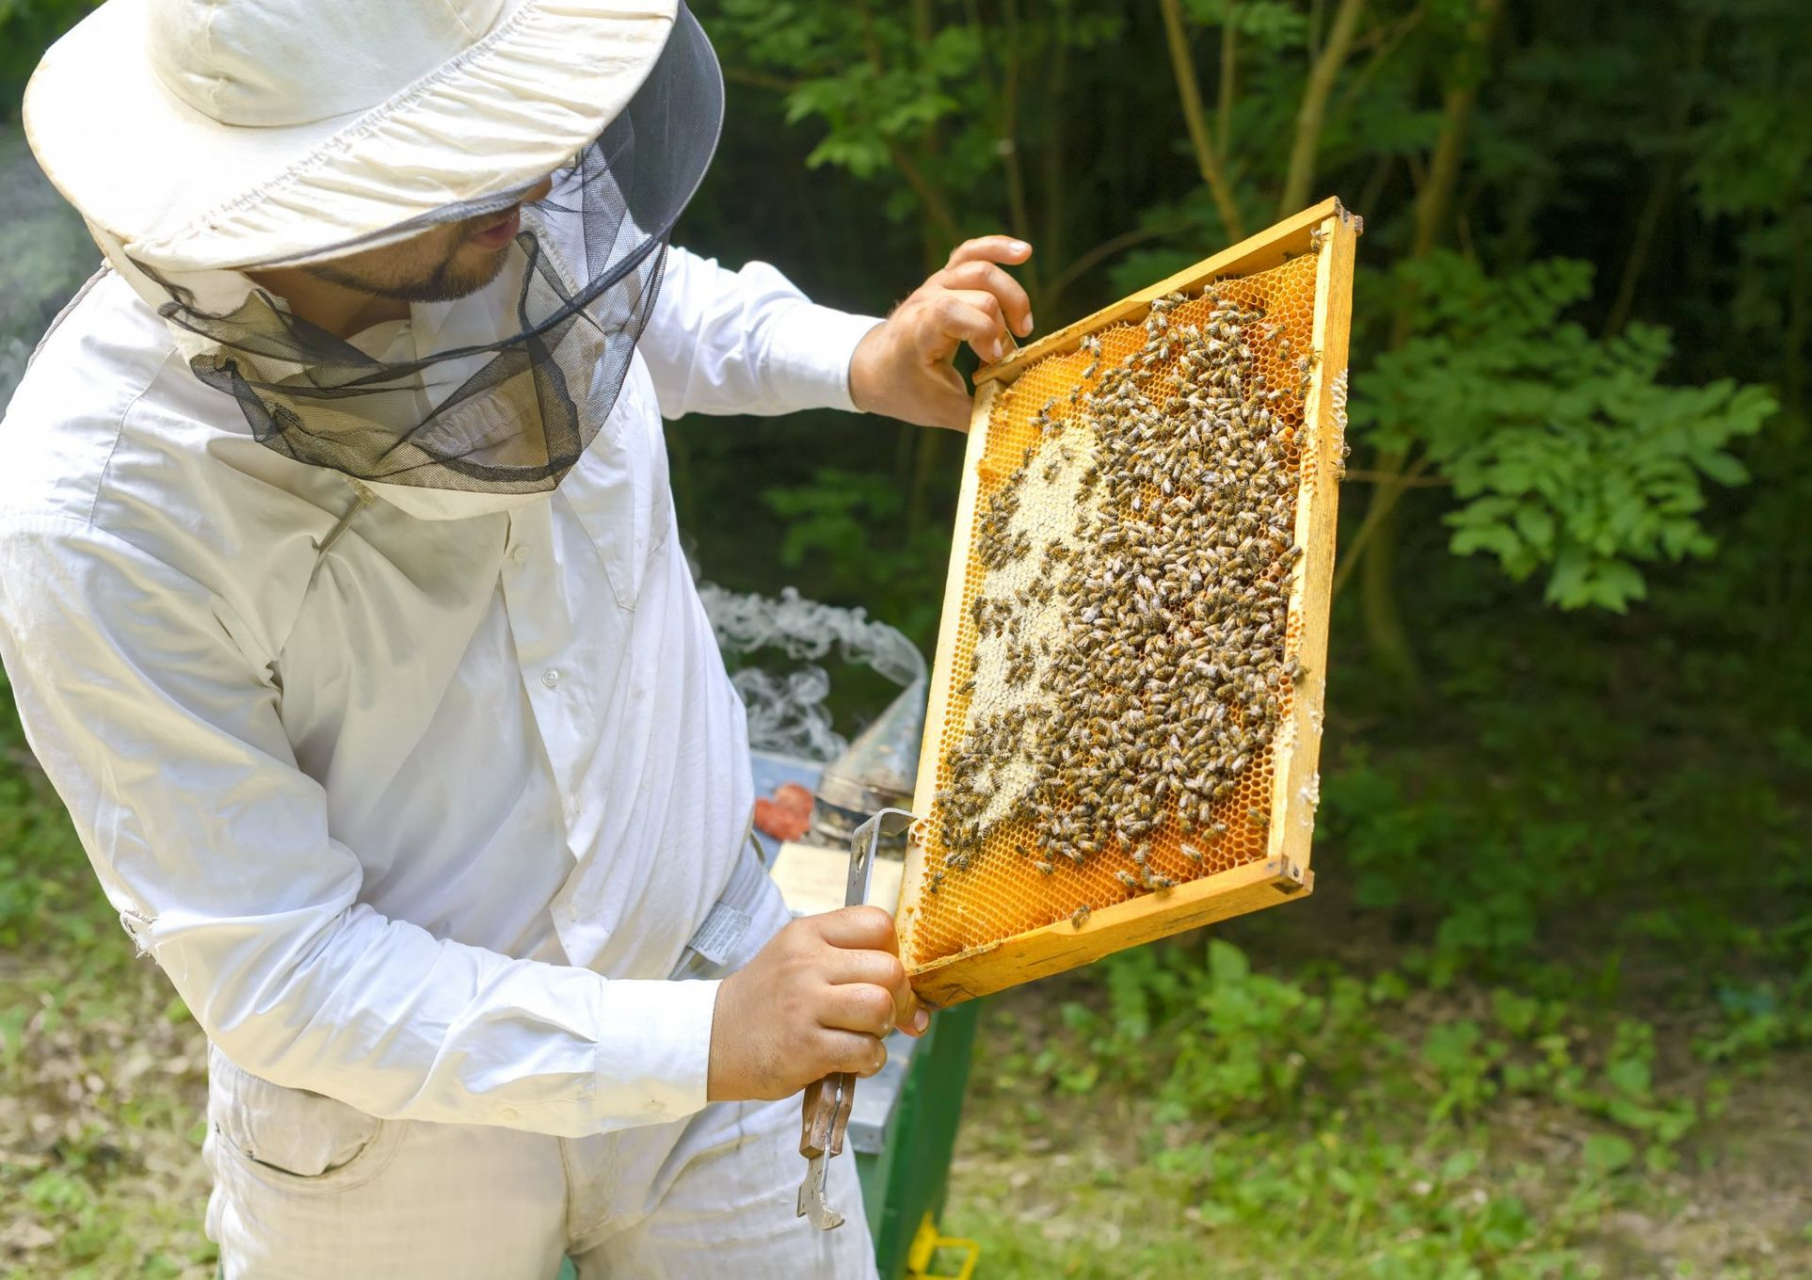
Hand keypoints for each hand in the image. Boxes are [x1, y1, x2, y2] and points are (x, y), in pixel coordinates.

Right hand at [706, 906, 929, 1102]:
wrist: (712, 1038)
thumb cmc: (766, 1000)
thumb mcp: (796, 957)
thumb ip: (848, 961)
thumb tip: (915, 996)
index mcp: (807, 934)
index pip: (878, 924)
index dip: (894, 952)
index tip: (887, 976)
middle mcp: (806, 964)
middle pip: (890, 970)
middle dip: (900, 998)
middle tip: (885, 1015)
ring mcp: (804, 1006)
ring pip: (881, 1008)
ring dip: (884, 1029)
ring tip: (863, 1035)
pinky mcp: (804, 1048)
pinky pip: (866, 1051)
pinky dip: (869, 1061)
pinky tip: (851, 1059)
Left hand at [849, 236, 1035, 431]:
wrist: (872, 367)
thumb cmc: (903, 388)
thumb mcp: (937, 410)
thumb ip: (976, 414)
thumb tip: (1013, 419)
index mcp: (920, 328)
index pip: (960, 312)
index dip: (987, 334)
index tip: (993, 362)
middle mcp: (928, 299)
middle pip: (981, 291)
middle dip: (1004, 321)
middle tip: (1008, 353)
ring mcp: (936, 284)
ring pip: (981, 268)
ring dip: (1011, 295)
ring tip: (1023, 325)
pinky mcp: (945, 279)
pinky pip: (971, 253)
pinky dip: (998, 248)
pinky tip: (1024, 252)